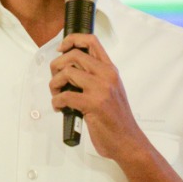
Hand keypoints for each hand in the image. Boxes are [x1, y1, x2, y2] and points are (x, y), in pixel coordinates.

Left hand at [49, 33, 147, 162]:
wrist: (127, 141)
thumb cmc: (116, 119)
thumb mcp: (111, 91)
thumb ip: (95, 77)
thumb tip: (69, 70)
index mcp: (110, 70)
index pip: (91, 41)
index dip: (72, 40)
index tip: (61, 49)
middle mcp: (107, 75)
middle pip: (74, 55)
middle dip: (57, 65)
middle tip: (55, 79)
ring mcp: (101, 89)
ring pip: (67, 73)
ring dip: (54, 84)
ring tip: (57, 95)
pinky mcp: (93, 104)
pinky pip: (65, 95)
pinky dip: (57, 101)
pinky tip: (60, 108)